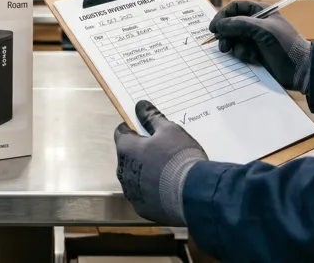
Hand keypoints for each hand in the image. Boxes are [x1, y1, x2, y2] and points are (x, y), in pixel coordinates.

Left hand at [114, 101, 207, 225]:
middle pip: (127, 157)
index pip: (121, 134)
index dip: (131, 130)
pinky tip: (166, 188)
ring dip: (143, 173)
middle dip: (138, 153)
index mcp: (126, 149)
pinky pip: (143, 196)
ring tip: (165, 171)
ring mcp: (132, 192)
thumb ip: (152, 117)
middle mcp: (123, 171)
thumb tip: (140, 105)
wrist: (193, 193)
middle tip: (158, 150)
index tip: (141, 130)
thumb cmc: (179, 156)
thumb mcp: (169, 130)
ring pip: (134, 178)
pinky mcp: (142, 208)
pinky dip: (151, 191)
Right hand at [209, 0, 311, 92]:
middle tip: (223, 46)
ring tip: (239, 53)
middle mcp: (255, 23)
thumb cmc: (285, 44)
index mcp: (260, 12)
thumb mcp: (262, 30)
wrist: (300, 69)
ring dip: (234, 46)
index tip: (214, 28)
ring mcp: (254, 38)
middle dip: (225, 34)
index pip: (235, 7)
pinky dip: (242, 54)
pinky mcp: (254, 52)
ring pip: (233, 39)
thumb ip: (239, 24)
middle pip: (230, 24)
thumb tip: (219, 26)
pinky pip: (239, 51)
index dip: (223, 15)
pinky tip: (253, 59)